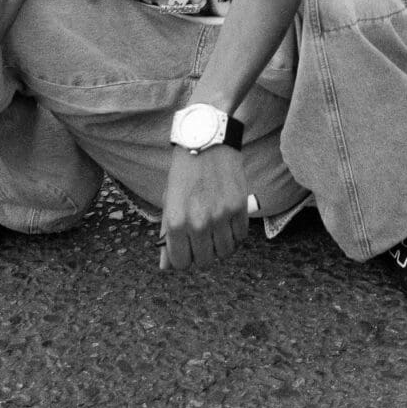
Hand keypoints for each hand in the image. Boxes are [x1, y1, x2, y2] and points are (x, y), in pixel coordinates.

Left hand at [160, 145, 250, 274]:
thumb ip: (167, 234)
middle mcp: (198, 223)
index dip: (185, 258)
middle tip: (204, 239)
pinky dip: (236, 234)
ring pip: (225, 252)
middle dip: (204, 254)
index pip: (181, 263)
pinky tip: (229, 221)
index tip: (188, 249)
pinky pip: (241, 237)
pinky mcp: (239, 207)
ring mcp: (220, 216)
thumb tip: (165, 266)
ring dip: (222, 245)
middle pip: (205, 261)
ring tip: (218, 230)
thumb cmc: (184, 171)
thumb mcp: (169, 201)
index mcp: (175, 222)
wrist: (206, 140)